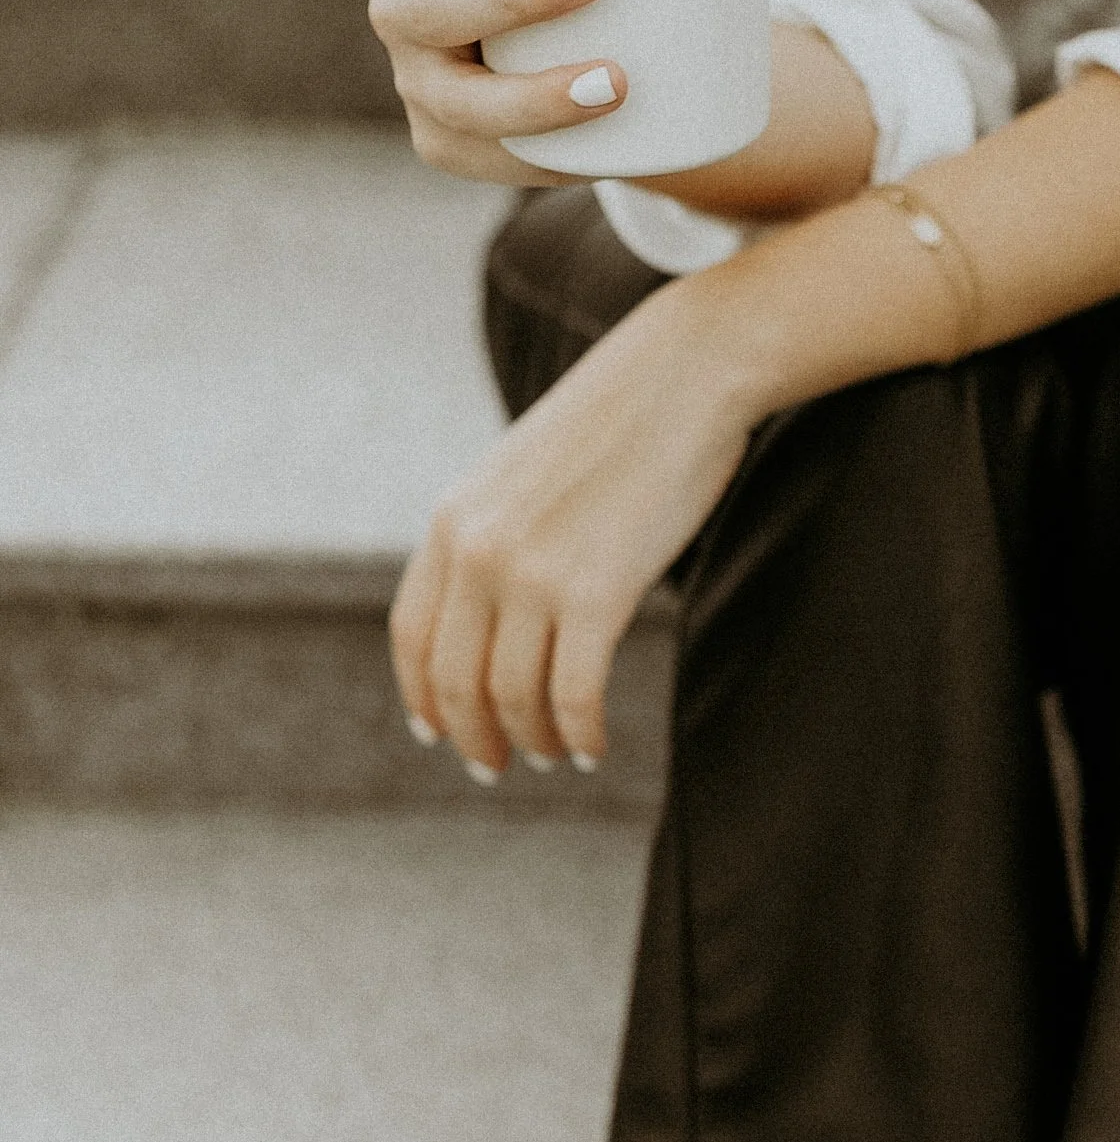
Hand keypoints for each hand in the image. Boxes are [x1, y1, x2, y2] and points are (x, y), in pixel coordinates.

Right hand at [368, 0, 627, 185]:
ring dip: (534, 94)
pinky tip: (596, 152)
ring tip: (615, 80)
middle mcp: (407, 10)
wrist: (561, 54)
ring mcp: (424, 86)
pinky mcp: (452, 146)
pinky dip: (547, 156)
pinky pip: (492, 161)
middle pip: (432, 8)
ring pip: (464, 102)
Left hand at [391, 279, 754, 775]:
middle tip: (497, 767)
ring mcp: (532, 573)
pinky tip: (595, 748)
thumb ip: (499, 533)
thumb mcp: (527, 473)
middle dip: (474, 735)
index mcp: (452, 520)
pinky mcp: (595, 593)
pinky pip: (574, 696)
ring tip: (555, 756)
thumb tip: (499, 608)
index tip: (438, 733)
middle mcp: (477, 551)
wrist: (686, 374)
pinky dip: (580, 735)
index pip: (412, 634)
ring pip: (513, 696)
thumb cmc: (622, 421)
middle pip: (455, 679)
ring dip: (531, 740)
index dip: (420, 695)